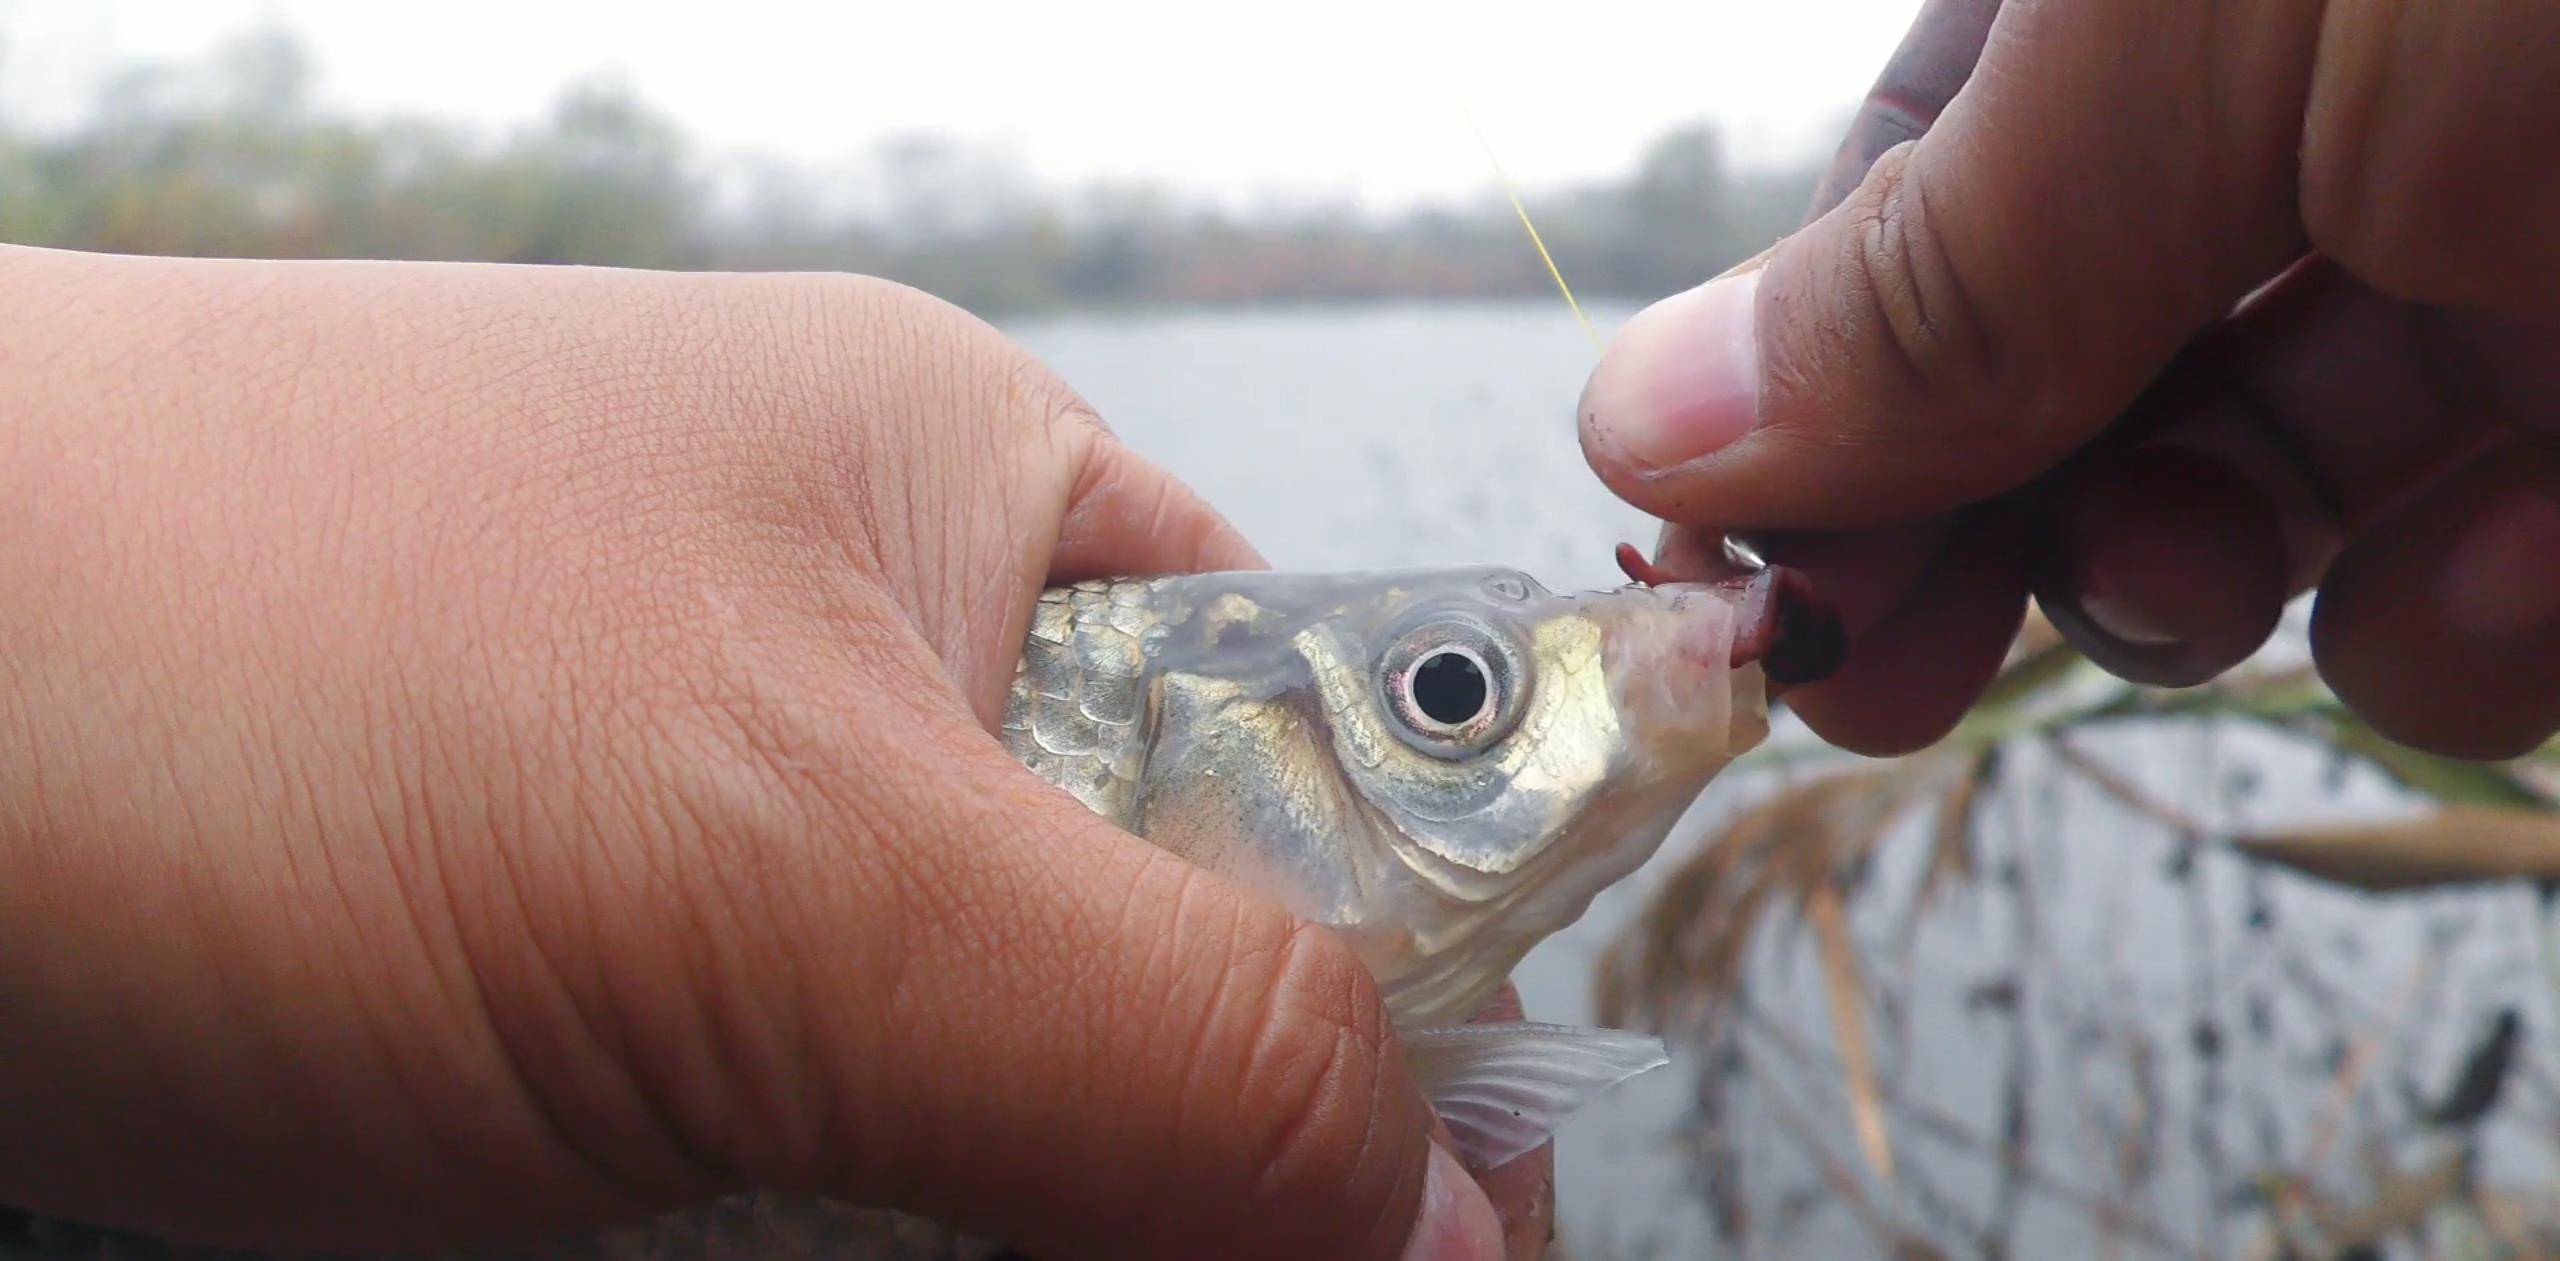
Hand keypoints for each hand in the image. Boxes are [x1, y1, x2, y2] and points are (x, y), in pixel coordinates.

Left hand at [0, 246, 1536, 1260]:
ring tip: (733, 1223)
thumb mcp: (791, 873)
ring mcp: (694, 831)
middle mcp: (860, 658)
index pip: (1338, 754)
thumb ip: (1182, 1042)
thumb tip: (1464, 1221)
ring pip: (955, 1107)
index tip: (1433, 1233)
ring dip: (937, 1226)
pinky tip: (677, 1247)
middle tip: (977, 1233)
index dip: (1414, 995)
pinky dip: (790, 1246)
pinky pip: (780, 1169)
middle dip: (1139, 1176)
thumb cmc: (252, 683)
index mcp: (985, 510)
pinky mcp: (553, 989)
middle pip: (1151, 970)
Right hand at [1578, 0, 2559, 758]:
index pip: (1918, 188)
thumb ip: (1944, 252)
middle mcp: (2320, 113)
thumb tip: (1649, 419)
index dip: (1809, 390)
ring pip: (2255, 489)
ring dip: (2176, 584)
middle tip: (1873, 667)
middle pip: (2061, 365)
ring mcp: (2500, 257)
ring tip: (2190, 582)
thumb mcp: (2214, 39)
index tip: (1729, 570)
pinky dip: (2453, 632)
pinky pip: (2481, 581)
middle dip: (1959, 529)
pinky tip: (2505, 570)